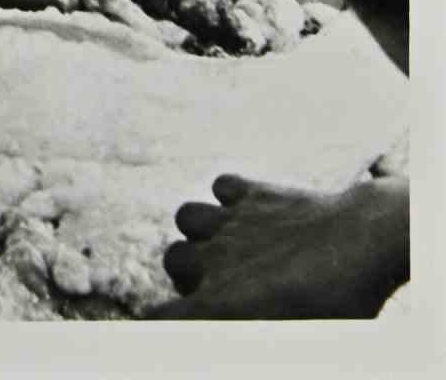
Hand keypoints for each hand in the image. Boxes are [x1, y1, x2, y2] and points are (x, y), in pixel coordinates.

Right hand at [156, 173, 408, 319]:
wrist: (364, 243)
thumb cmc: (339, 307)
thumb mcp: (296, 337)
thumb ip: (251, 333)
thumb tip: (229, 326)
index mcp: (220, 305)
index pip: (160, 318)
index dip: (159, 322)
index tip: (168, 324)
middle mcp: (215, 259)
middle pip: (173, 259)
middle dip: (188, 274)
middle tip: (222, 286)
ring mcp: (232, 220)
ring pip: (187, 216)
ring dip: (201, 231)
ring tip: (228, 245)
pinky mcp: (254, 191)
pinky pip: (222, 186)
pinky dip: (230, 198)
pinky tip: (251, 213)